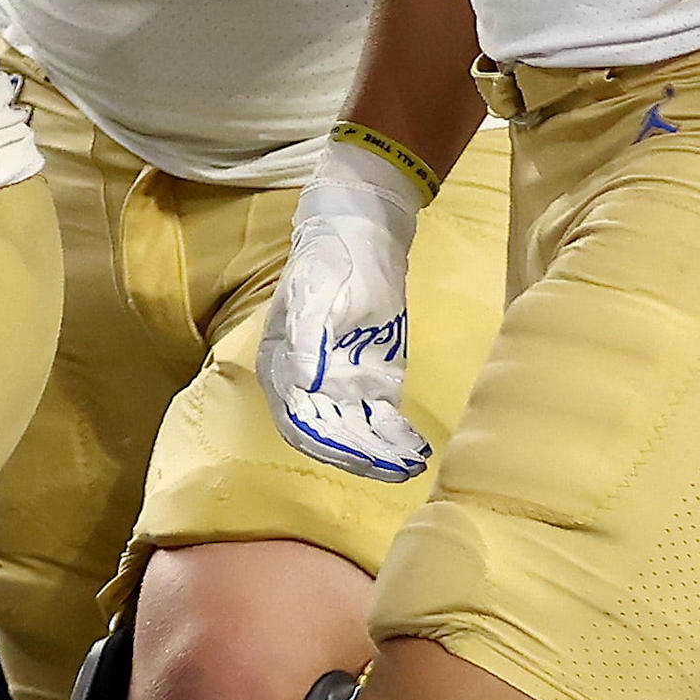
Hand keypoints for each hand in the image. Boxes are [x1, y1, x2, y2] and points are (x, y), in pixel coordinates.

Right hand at [259, 140, 429, 482]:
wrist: (360, 234)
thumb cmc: (329, 258)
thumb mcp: (315, 289)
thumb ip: (307, 336)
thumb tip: (303, 381)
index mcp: (282, 366)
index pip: (298, 420)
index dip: (325, 443)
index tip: (355, 453)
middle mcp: (308, 386)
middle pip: (330, 435)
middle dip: (359, 455)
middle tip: (393, 465)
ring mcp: (343, 386)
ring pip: (357, 434)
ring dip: (381, 454)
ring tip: (410, 463)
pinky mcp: (374, 383)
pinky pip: (382, 421)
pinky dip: (396, 439)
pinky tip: (416, 451)